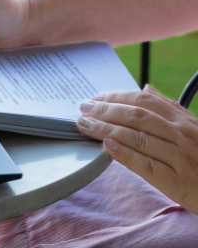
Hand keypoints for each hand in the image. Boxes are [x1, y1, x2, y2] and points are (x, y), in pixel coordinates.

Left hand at [77, 85, 197, 214]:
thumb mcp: (194, 129)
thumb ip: (169, 109)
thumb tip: (146, 88)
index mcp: (184, 121)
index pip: (144, 101)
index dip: (117, 97)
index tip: (95, 98)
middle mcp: (182, 136)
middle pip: (137, 117)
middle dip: (106, 110)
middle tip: (83, 109)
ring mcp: (180, 158)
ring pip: (138, 138)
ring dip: (107, 129)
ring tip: (85, 125)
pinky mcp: (176, 181)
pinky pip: (147, 165)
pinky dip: (125, 154)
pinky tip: (107, 147)